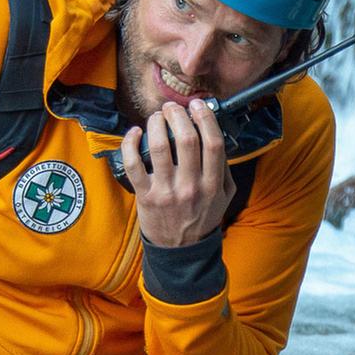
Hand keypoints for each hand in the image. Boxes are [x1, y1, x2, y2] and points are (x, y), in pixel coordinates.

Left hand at [121, 98, 234, 247]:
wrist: (181, 249)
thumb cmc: (202, 217)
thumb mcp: (225, 196)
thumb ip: (224, 169)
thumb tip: (215, 135)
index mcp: (213, 185)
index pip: (213, 143)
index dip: (205, 118)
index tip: (197, 105)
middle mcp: (190, 187)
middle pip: (186, 139)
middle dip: (178, 115)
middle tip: (172, 108)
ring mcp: (166, 192)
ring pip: (158, 146)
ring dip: (156, 123)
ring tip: (156, 117)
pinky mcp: (144, 196)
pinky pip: (133, 164)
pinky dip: (130, 143)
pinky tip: (135, 132)